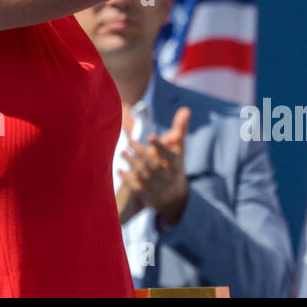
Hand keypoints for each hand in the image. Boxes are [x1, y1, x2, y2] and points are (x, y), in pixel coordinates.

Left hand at [118, 107, 191, 226]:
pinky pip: (137, 189)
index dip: (161, 146)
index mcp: (177, 165)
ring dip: (133, 163)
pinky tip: (120, 169)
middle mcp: (169, 179)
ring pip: (145, 176)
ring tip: (123, 152)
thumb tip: (186, 109)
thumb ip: (180, 128)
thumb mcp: (178, 147)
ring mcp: (159, 190)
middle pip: (155, 166)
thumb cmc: (174, 163)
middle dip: (142, 153)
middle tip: (130, 141)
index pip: (171, 156)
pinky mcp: (149, 198)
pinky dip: (128, 179)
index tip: (150, 136)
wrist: (174, 196)